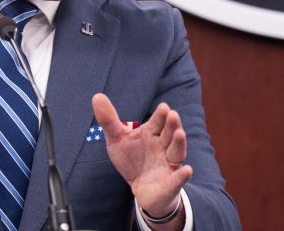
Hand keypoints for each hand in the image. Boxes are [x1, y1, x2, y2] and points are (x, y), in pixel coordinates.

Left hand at [92, 93, 193, 216]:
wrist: (142, 188)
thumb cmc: (132, 160)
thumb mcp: (117, 139)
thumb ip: (109, 120)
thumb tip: (97, 96)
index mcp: (152, 133)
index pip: (158, 121)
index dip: (161, 115)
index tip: (163, 108)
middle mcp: (163, 145)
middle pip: (170, 133)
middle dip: (172, 124)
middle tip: (172, 115)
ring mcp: (169, 163)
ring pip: (177, 151)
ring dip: (179, 143)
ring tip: (180, 134)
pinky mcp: (171, 182)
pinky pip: (178, 178)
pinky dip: (182, 175)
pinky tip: (186, 170)